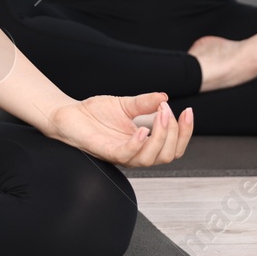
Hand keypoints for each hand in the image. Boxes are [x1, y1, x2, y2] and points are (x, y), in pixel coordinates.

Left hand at [44, 92, 192, 166]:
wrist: (68, 115)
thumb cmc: (94, 114)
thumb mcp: (125, 104)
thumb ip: (145, 102)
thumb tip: (164, 97)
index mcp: (144, 143)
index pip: (174, 147)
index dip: (185, 132)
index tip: (188, 111)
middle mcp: (136, 152)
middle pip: (168, 155)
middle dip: (174, 133)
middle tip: (167, 111)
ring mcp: (122, 154)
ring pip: (152, 158)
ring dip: (161, 136)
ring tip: (159, 115)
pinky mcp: (107, 152)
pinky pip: (128, 155)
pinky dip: (138, 143)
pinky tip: (142, 129)